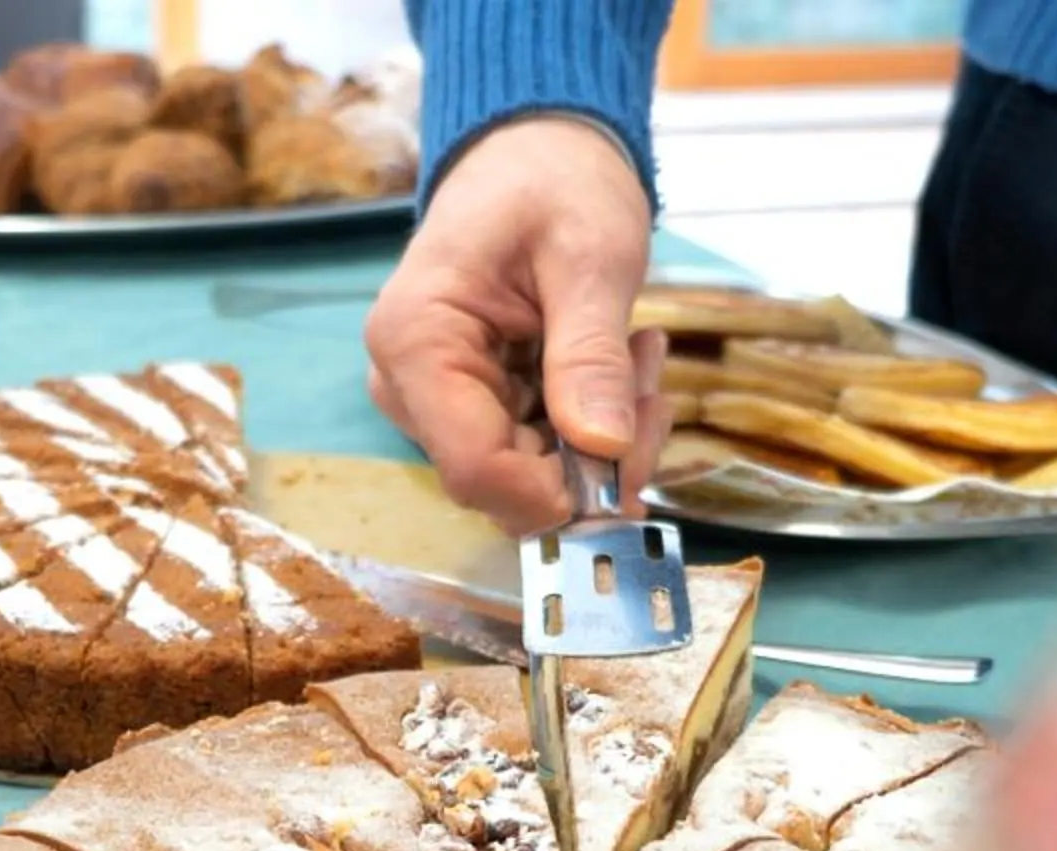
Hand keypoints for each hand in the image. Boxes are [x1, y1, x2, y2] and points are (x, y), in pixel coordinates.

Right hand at [365, 116, 668, 532]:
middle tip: (648, 381)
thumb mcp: (589, 257)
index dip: (558, 492)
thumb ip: (590, 354)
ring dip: (602, 437)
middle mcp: (407, 386)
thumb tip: (603, 446)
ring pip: (527, 476)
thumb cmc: (553, 183)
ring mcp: (432, 401)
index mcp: (418, 341)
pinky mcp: (465, 406)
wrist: (532, 152)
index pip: (476, 468)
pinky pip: (534, 454)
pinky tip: (617, 363)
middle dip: (594, 456)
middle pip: (504, 483)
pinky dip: (589, 424)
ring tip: (637, 353)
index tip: (631, 455)